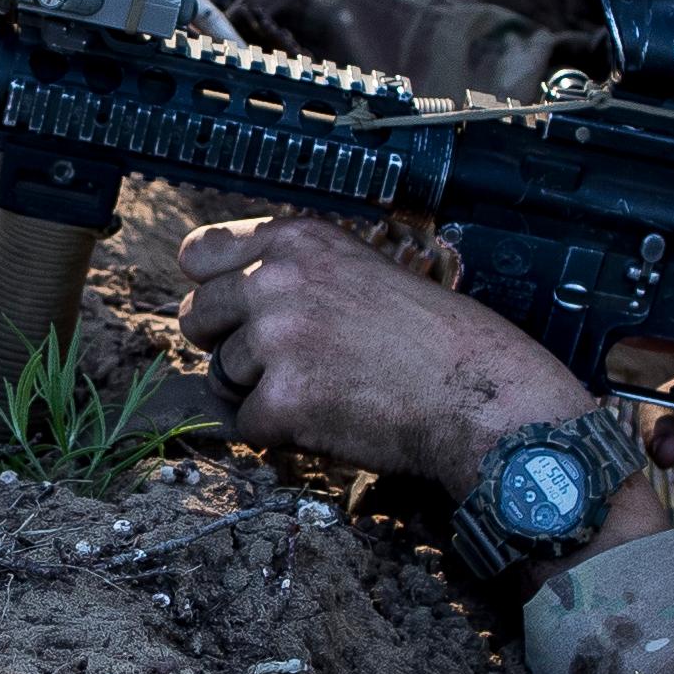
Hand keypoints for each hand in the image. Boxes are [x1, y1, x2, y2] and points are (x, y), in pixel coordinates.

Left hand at [176, 216, 603, 489]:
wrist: (476, 392)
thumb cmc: (428, 337)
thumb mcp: (359, 269)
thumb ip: (294, 273)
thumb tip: (222, 298)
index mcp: (297, 239)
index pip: (198, 254)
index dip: (212, 288)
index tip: (230, 311)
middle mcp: (278, 278)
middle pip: (197, 318)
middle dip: (230, 347)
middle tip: (288, 365)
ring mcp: (277, 338)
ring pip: (222, 376)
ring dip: (261, 392)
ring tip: (327, 388)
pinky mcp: (283, 397)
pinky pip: (246, 424)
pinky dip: (280, 434)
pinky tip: (331, 418)